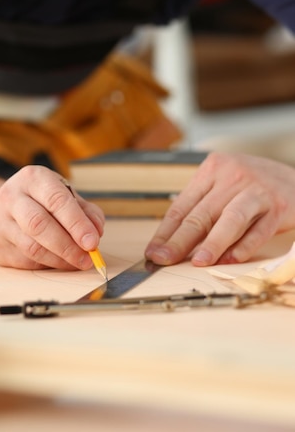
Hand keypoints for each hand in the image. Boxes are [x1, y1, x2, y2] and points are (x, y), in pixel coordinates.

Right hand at [0, 165, 104, 269]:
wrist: (3, 208)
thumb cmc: (41, 201)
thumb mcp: (65, 195)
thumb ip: (85, 211)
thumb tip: (96, 232)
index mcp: (33, 178)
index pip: (56, 200)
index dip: (77, 223)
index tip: (92, 242)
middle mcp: (11, 197)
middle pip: (39, 224)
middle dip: (67, 245)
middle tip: (88, 258)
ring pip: (31, 247)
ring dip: (60, 259)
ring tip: (77, 262)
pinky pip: (25, 261)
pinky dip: (47, 265)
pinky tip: (58, 262)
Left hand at [144, 152, 294, 265]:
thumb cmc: (252, 186)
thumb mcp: (223, 185)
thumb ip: (201, 207)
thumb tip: (172, 241)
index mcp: (212, 170)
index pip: (182, 205)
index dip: (165, 231)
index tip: (153, 251)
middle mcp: (232, 176)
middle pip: (200, 214)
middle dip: (179, 241)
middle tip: (163, 259)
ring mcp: (256, 191)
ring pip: (229, 220)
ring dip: (212, 244)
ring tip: (197, 262)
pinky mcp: (278, 206)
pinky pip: (258, 230)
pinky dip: (244, 246)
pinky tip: (231, 259)